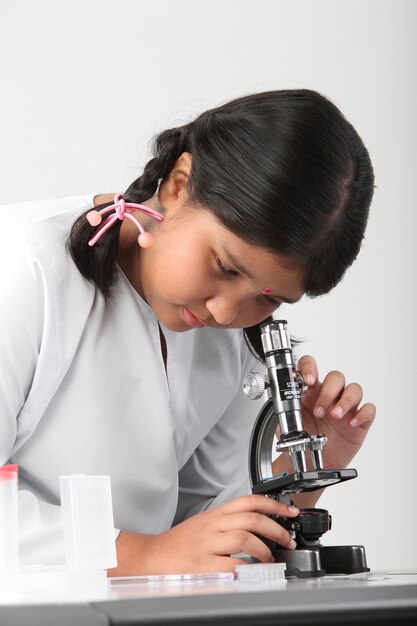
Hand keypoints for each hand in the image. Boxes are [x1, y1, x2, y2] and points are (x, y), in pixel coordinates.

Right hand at [108, 495, 298, 575]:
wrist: (153, 557)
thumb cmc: (180, 544)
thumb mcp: (205, 523)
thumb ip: (228, 522)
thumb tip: (259, 526)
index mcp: (216, 514)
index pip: (249, 501)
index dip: (274, 504)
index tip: (290, 511)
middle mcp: (213, 526)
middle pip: (252, 519)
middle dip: (277, 529)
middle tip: (288, 539)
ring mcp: (209, 545)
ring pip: (245, 538)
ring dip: (264, 549)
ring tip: (270, 558)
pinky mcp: (204, 565)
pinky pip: (233, 565)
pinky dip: (247, 568)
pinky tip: (252, 572)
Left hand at [295, 356, 375, 469]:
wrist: (311, 462)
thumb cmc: (302, 439)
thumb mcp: (286, 423)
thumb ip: (284, 408)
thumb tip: (281, 398)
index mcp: (311, 391)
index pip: (311, 366)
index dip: (310, 368)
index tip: (308, 380)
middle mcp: (330, 395)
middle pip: (336, 377)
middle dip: (328, 392)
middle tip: (319, 411)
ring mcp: (346, 407)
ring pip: (355, 389)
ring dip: (345, 400)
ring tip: (335, 416)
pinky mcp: (359, 421)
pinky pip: (369, 410)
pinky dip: (362, 414)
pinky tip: (351, 423)